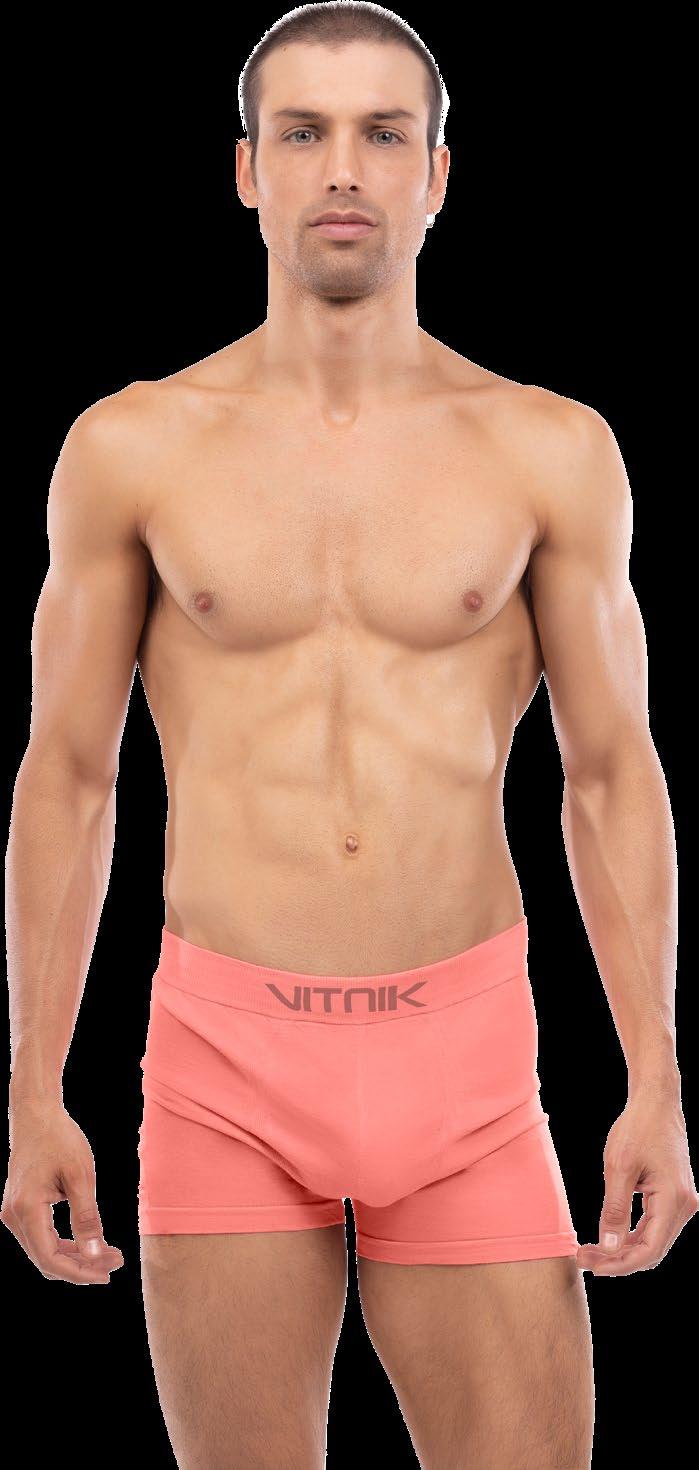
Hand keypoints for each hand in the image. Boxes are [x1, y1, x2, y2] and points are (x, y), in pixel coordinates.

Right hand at [1, 1098, 124, 1283]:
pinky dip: (65, 1244)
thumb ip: (87, 1218)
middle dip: (81, 1266)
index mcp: (26, 1209)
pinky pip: (41, 1237)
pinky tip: (89, 1242)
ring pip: (44, 1251)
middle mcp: (14, 1216)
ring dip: (75, 1257)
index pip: (50, 1259)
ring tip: (109, 1254)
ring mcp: (14, 1213)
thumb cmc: (59, 1139)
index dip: (79, 1273)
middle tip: (116, 1262)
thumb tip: (95, 1255)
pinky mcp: (20, 1208)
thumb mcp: (80, 1176)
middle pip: (46, 1259)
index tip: (107, 1274)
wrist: (36, 1114)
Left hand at [576, 1087, 698, 1275]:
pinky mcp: (674, 1195)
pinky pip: (654, 1225)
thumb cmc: (637, 1127)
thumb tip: (608, 1247)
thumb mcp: (619, 1167)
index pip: (649, 1250)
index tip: (591, 1265)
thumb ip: (614, 1209)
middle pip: (652, 1249)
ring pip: (653, 1240)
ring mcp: (682, 1201)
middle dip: (618, 1259)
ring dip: (624, 1248)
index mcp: (674, 1200)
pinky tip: (609, 1235)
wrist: (656, 1100)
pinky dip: (632, 1234)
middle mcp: (684, 1206)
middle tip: (584, 1258)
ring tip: (591, 1249)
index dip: (620, 1264)